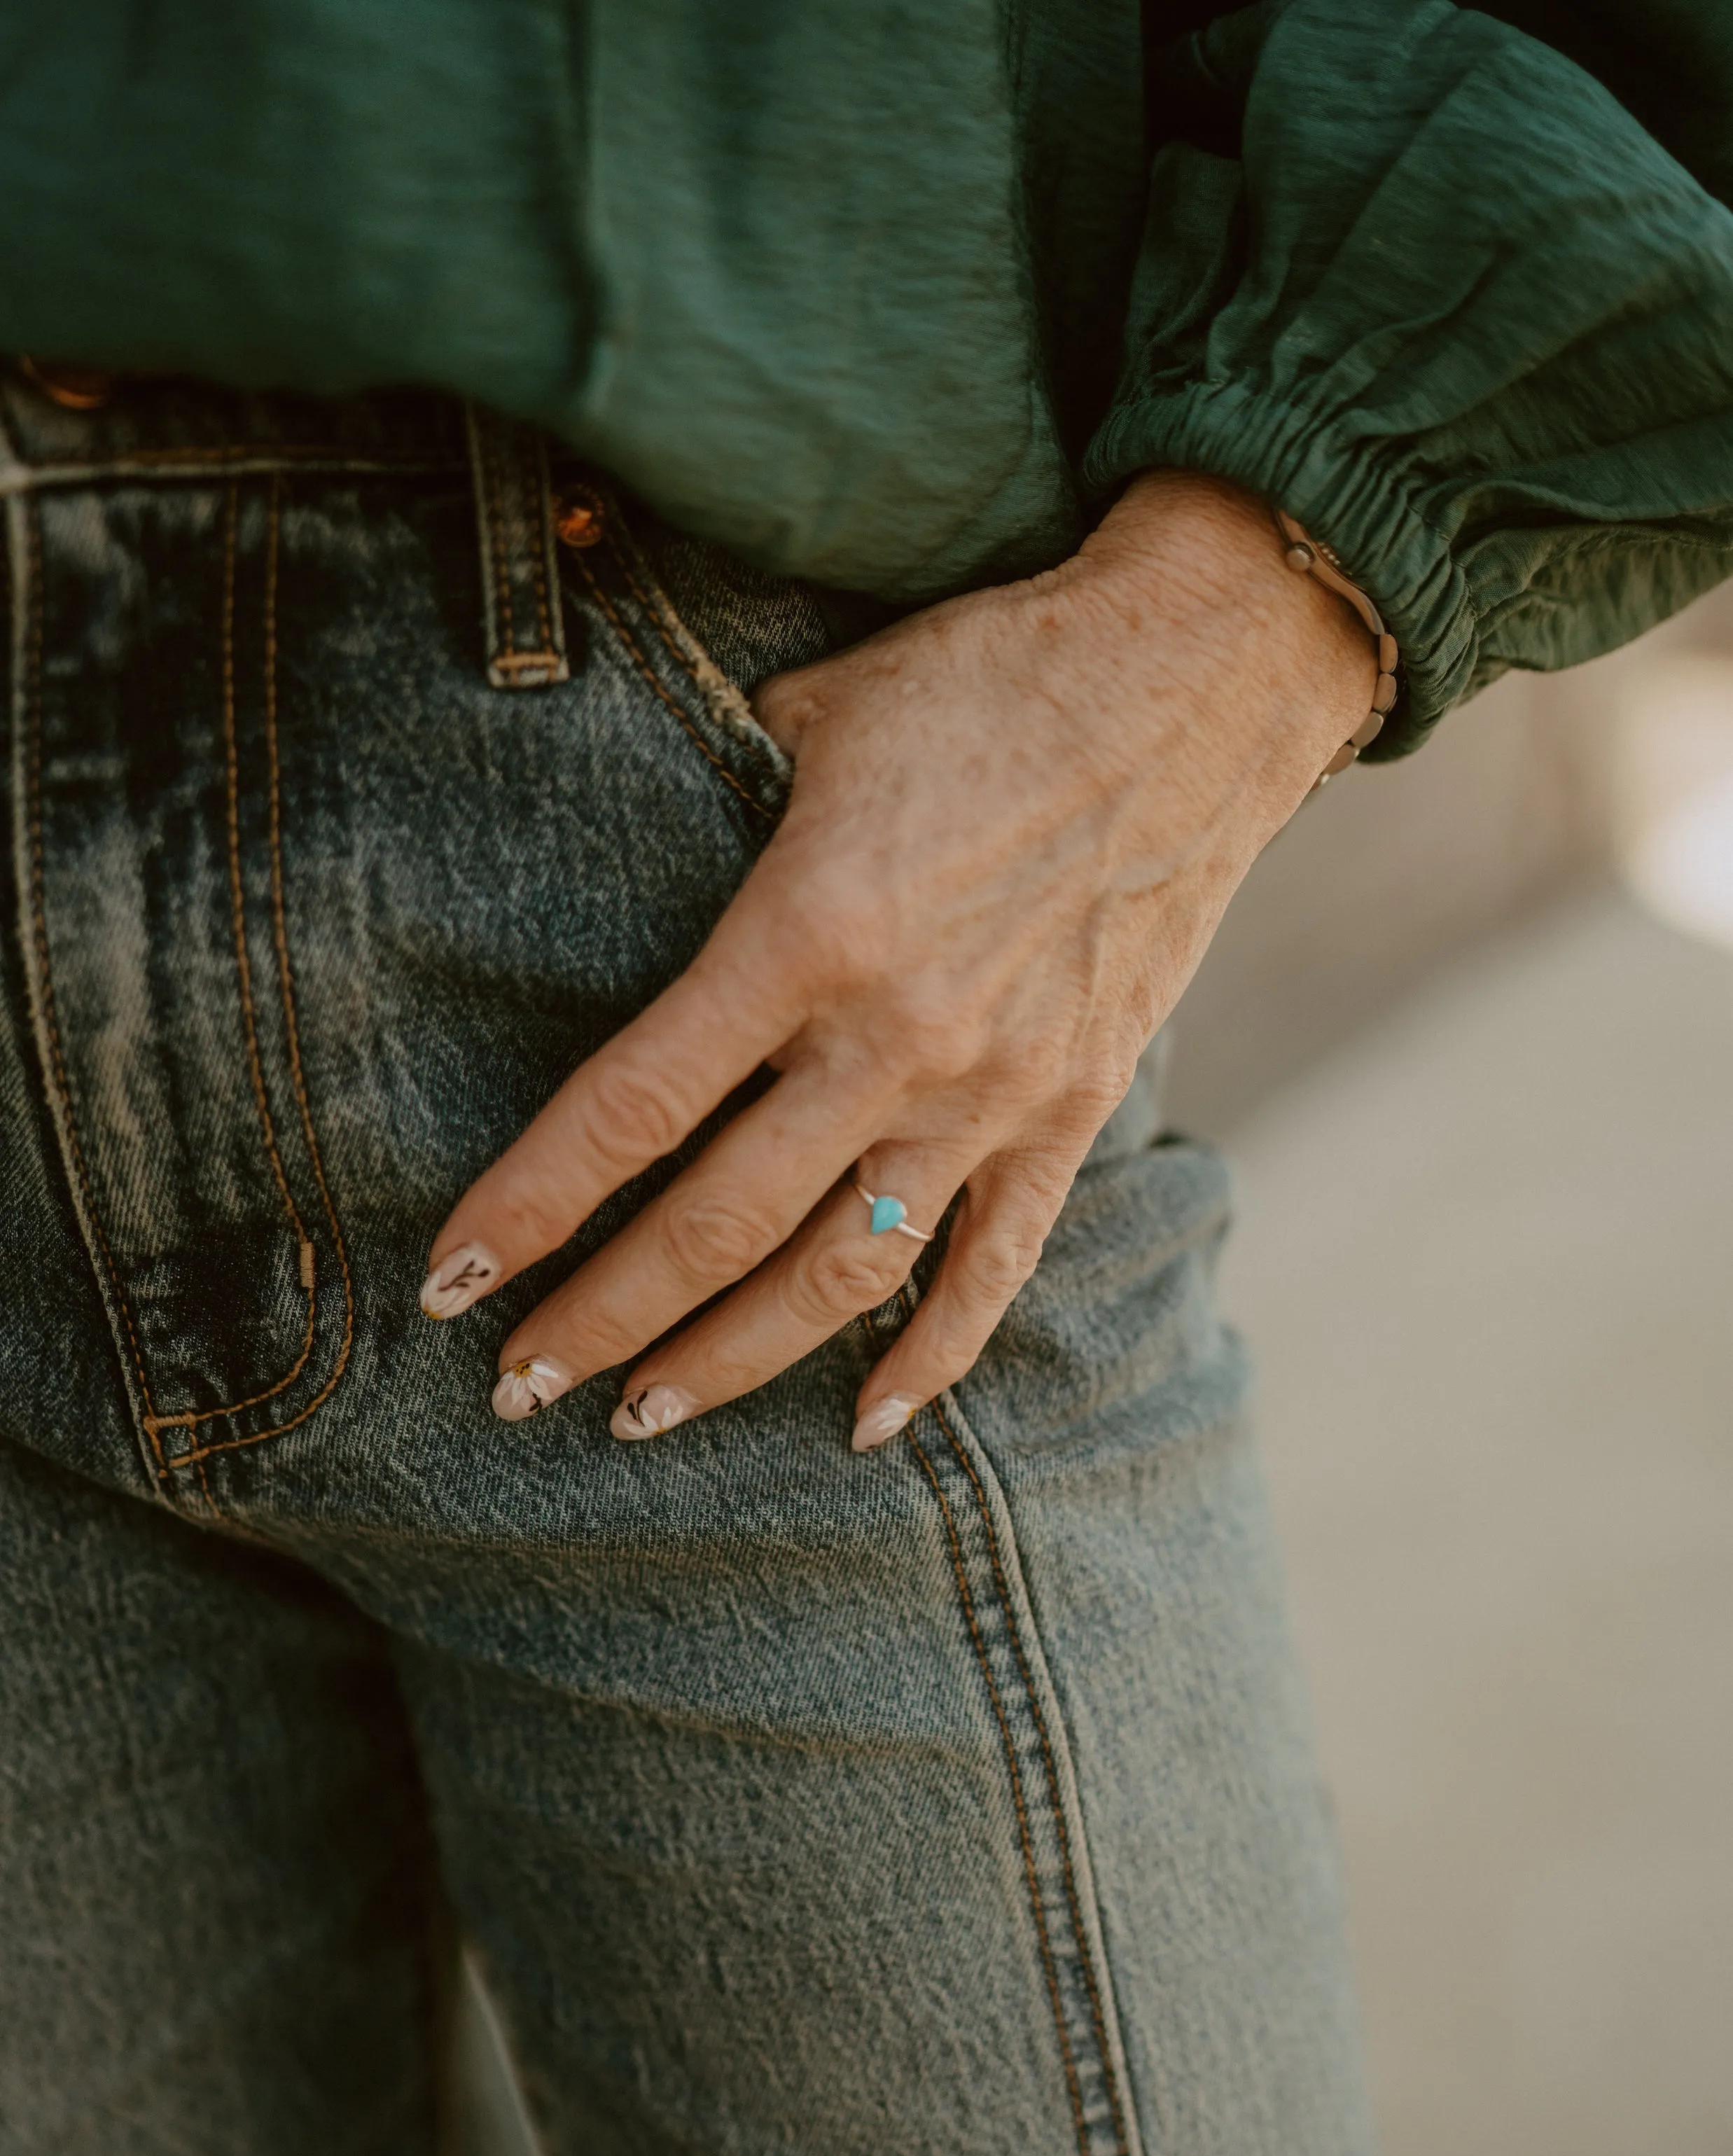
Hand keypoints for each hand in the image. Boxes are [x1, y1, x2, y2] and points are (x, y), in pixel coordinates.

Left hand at [420, 471, 1373, 1447]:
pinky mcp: (1073, 1111)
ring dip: (729, 1361)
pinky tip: (864, 1425)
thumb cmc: (990, 676)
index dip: (533, 1203)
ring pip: (836, 1276)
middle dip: (602, 1319)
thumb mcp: (821, 718)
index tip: (452, 1276)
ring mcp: (992, 1093)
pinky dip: (929, 1359)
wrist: (1202, 682)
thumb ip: (724, 811)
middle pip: (716, 1225)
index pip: (634, 1106)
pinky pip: (992, 1269)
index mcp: (807, 933)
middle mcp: (895, 1039)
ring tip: (643, 1420)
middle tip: (516, 1382)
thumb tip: (652, 840)